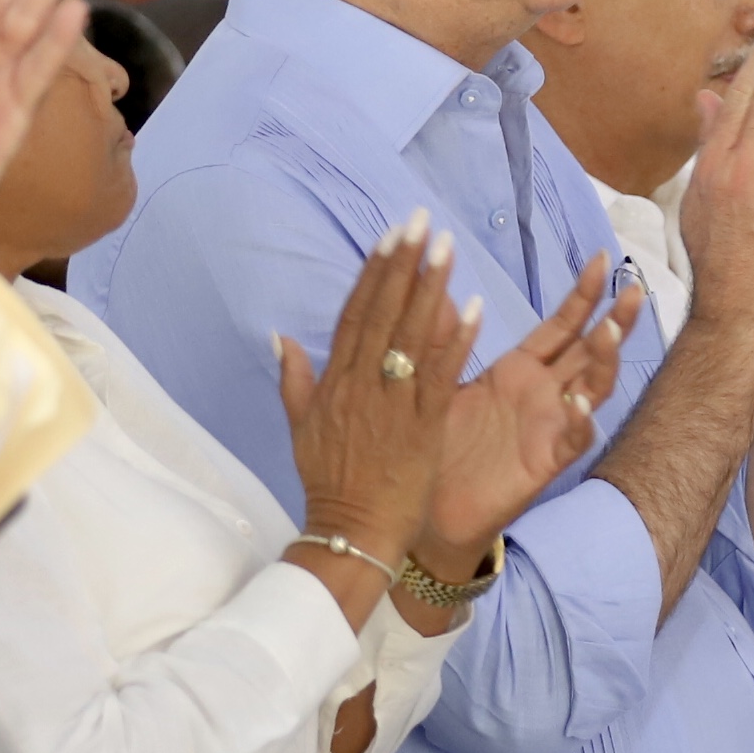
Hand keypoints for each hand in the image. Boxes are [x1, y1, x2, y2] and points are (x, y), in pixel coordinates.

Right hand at [278, 219, 481, 564]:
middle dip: (402, 264)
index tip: (390, 237)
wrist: (351, 531)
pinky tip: (473, 307)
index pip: (356, 315)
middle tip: (420, 221)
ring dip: (430, 288)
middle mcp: (362, 384)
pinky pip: (441, 375)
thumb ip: (294, 379)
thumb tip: (280, 337)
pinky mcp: (422, 425)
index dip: (374, 273)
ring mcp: (392, 403)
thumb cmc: (328, 483)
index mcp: (335, 382)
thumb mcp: (300, 429)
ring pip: (412, 334)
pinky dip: (456, 340)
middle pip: (383, 312)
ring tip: (446, 247)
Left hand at [424, 261, 639, 561]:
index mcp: (521, 370)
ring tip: (610, 332)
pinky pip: (573, 439)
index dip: (583, 294)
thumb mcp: (438, 378)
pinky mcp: (545, 461)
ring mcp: (550, 426)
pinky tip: (581, 402)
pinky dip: (581, 420)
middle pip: (590, 349)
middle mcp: (544, 394)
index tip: (600, 258)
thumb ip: (441, 332)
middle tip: (634, 288)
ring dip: (604, 361)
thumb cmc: (437, 444)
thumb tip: (432, 275)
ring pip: (592, 387)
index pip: (562, 325)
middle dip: (615, 320)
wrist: (429, 508)